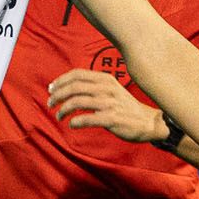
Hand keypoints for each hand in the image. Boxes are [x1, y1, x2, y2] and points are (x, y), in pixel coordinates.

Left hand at [48, 69, 162, 142]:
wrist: (148, 122)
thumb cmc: (125, 107)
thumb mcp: (111, 90)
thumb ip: (93, 87)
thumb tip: (67, 88)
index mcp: (105, 79)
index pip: (77, 74)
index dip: (60, 81)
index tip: (51, 89)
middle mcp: (106, 88)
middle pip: (74, 87)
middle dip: (57, 95)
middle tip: (50, 104)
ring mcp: (109, 103)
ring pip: (77, 102)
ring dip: (63, 110)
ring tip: (59, 116)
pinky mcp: (111, 118)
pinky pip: (86, 119)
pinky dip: (74, 122)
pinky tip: (72, 124)